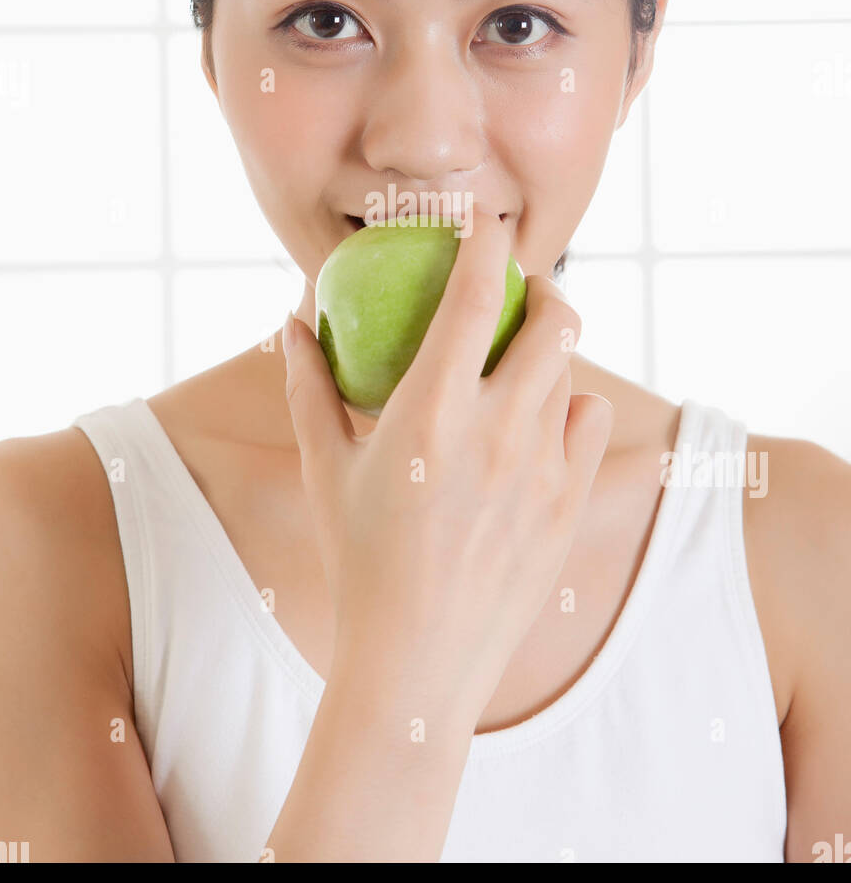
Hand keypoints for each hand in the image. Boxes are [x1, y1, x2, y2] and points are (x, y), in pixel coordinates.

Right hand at [283, 210, 613, 724]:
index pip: (476, 292)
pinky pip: (590, 425)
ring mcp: (543, 469)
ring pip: (573, 372)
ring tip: (523, 361)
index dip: (487, 238)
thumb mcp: (323, 470)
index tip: (480, 220)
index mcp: (432, 411)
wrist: (417, 663)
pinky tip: (543, 419)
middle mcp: (499, 429)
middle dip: (544, 287)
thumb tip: (291, 320)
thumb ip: (308, 386)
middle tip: (520, 290)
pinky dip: (572, 406)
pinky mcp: (569, 505)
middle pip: (556, 319)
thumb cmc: (358, 561)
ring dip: (553, 351)